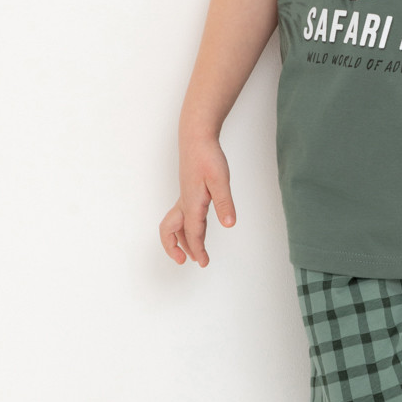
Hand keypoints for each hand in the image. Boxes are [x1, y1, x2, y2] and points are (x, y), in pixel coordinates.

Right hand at [159, 137, 235, 267]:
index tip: (203, 263)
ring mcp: (184, 198)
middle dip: (176, 248)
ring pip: (176, 225)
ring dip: (181, 240)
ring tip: (192, 252)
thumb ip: (224, 203)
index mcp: (192, 203)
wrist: (196, 139)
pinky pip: (182, 216)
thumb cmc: (208, 157)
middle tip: (190, 261)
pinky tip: (197, 229)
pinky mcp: (188, 192)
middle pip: (172, 231)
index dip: (198, 249)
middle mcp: (184, 203)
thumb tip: (229, 225)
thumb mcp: (221, 180)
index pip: (193, 233)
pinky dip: (185, 229)